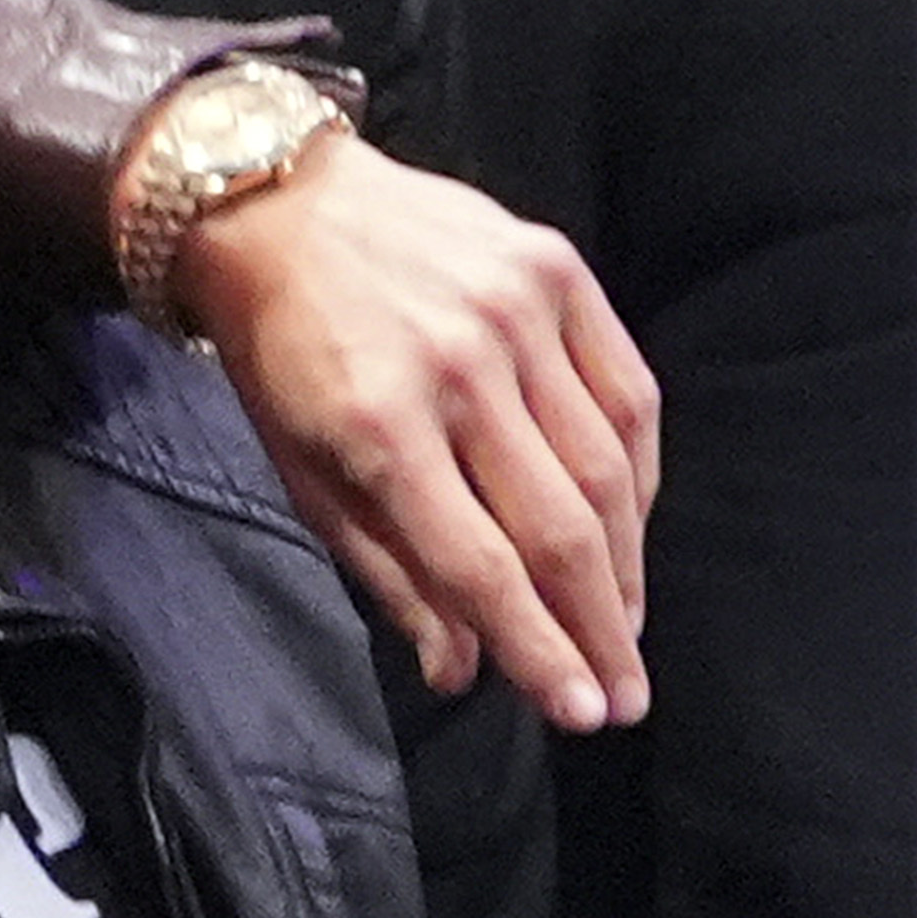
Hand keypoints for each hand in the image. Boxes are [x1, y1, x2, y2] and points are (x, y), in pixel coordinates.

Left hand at [175, 130, 657, 729]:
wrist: (278, 205)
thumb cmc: (278, 352)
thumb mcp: (300, 470)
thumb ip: (386, 569)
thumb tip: (460, 669)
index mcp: (377, 428)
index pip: (482, 564)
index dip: (539, 648)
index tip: (580, 712)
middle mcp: (457, 370)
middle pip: (559, 526)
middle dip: (599, 626)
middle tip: (624, 695)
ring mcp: (516, 313)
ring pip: (606, 466)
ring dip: (626, 563)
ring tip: (625, 628)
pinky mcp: (557, 271)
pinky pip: (627, 392)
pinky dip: (638, 473)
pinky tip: (631, 528)